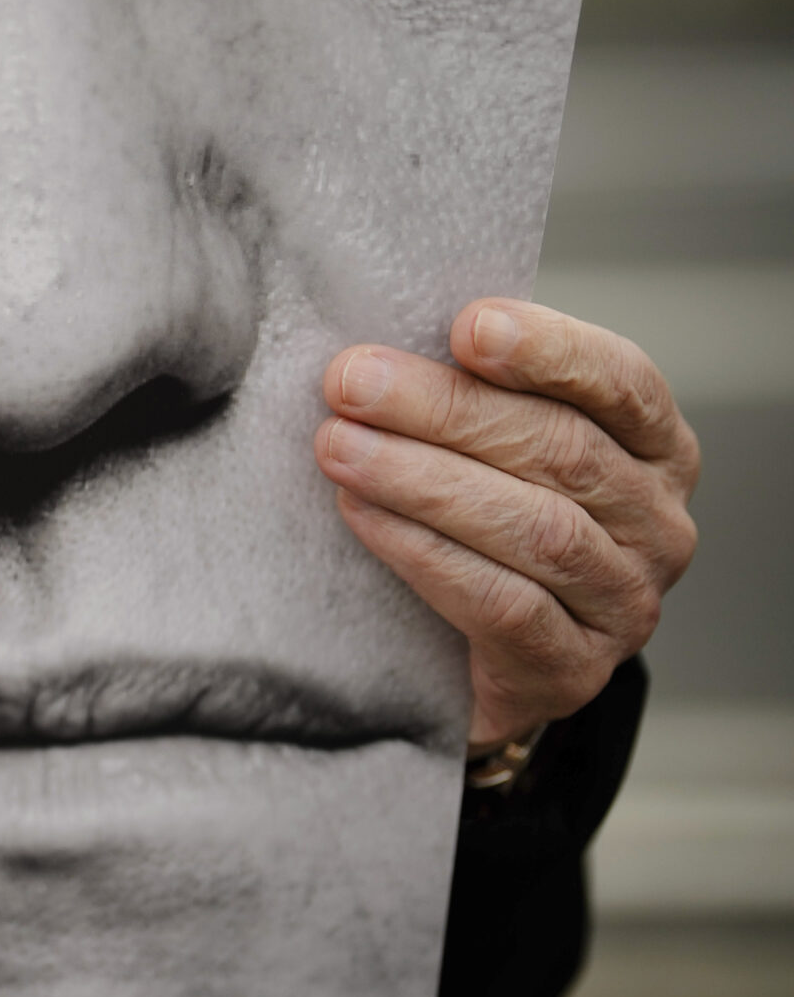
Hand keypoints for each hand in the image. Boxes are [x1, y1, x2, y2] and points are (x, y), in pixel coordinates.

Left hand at [315, 298, 699, 745]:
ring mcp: (624, 602)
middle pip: (562, 451)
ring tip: (338, 446)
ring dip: (423, 480)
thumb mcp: (493, 447)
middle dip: (445, 409)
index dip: (549, 350)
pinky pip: (502, 604)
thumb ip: (470, 392)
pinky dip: (425, 553)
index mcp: (655, 448)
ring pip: (535, 529)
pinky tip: (363, 514)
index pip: (623, 383)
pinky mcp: (573, 670)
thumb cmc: (483, 520)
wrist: (478, 660)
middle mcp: (658, 524)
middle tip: (351, 382)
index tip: (466, 326)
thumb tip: (380, 348)